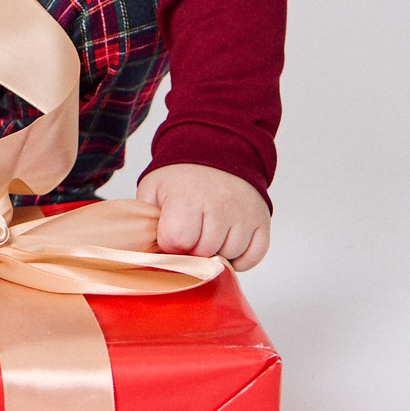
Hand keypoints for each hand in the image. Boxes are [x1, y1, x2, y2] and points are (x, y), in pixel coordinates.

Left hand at [136, 164, 269, 269]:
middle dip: (193, 248)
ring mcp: (245, 214)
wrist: (217, 153)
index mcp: (188, 196)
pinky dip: (240, 257)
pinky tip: (227, 242)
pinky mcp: (262, 221)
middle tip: (190, 231)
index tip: (170, 232)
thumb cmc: (182, 177)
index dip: (170, 242)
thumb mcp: (153, 189)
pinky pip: (253, 256)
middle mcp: (221, 205)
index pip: (178, 239)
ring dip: (216, 252)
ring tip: (208, 231)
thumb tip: (149, 251)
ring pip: (229, 255)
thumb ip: (147, 219)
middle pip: (204, 252)